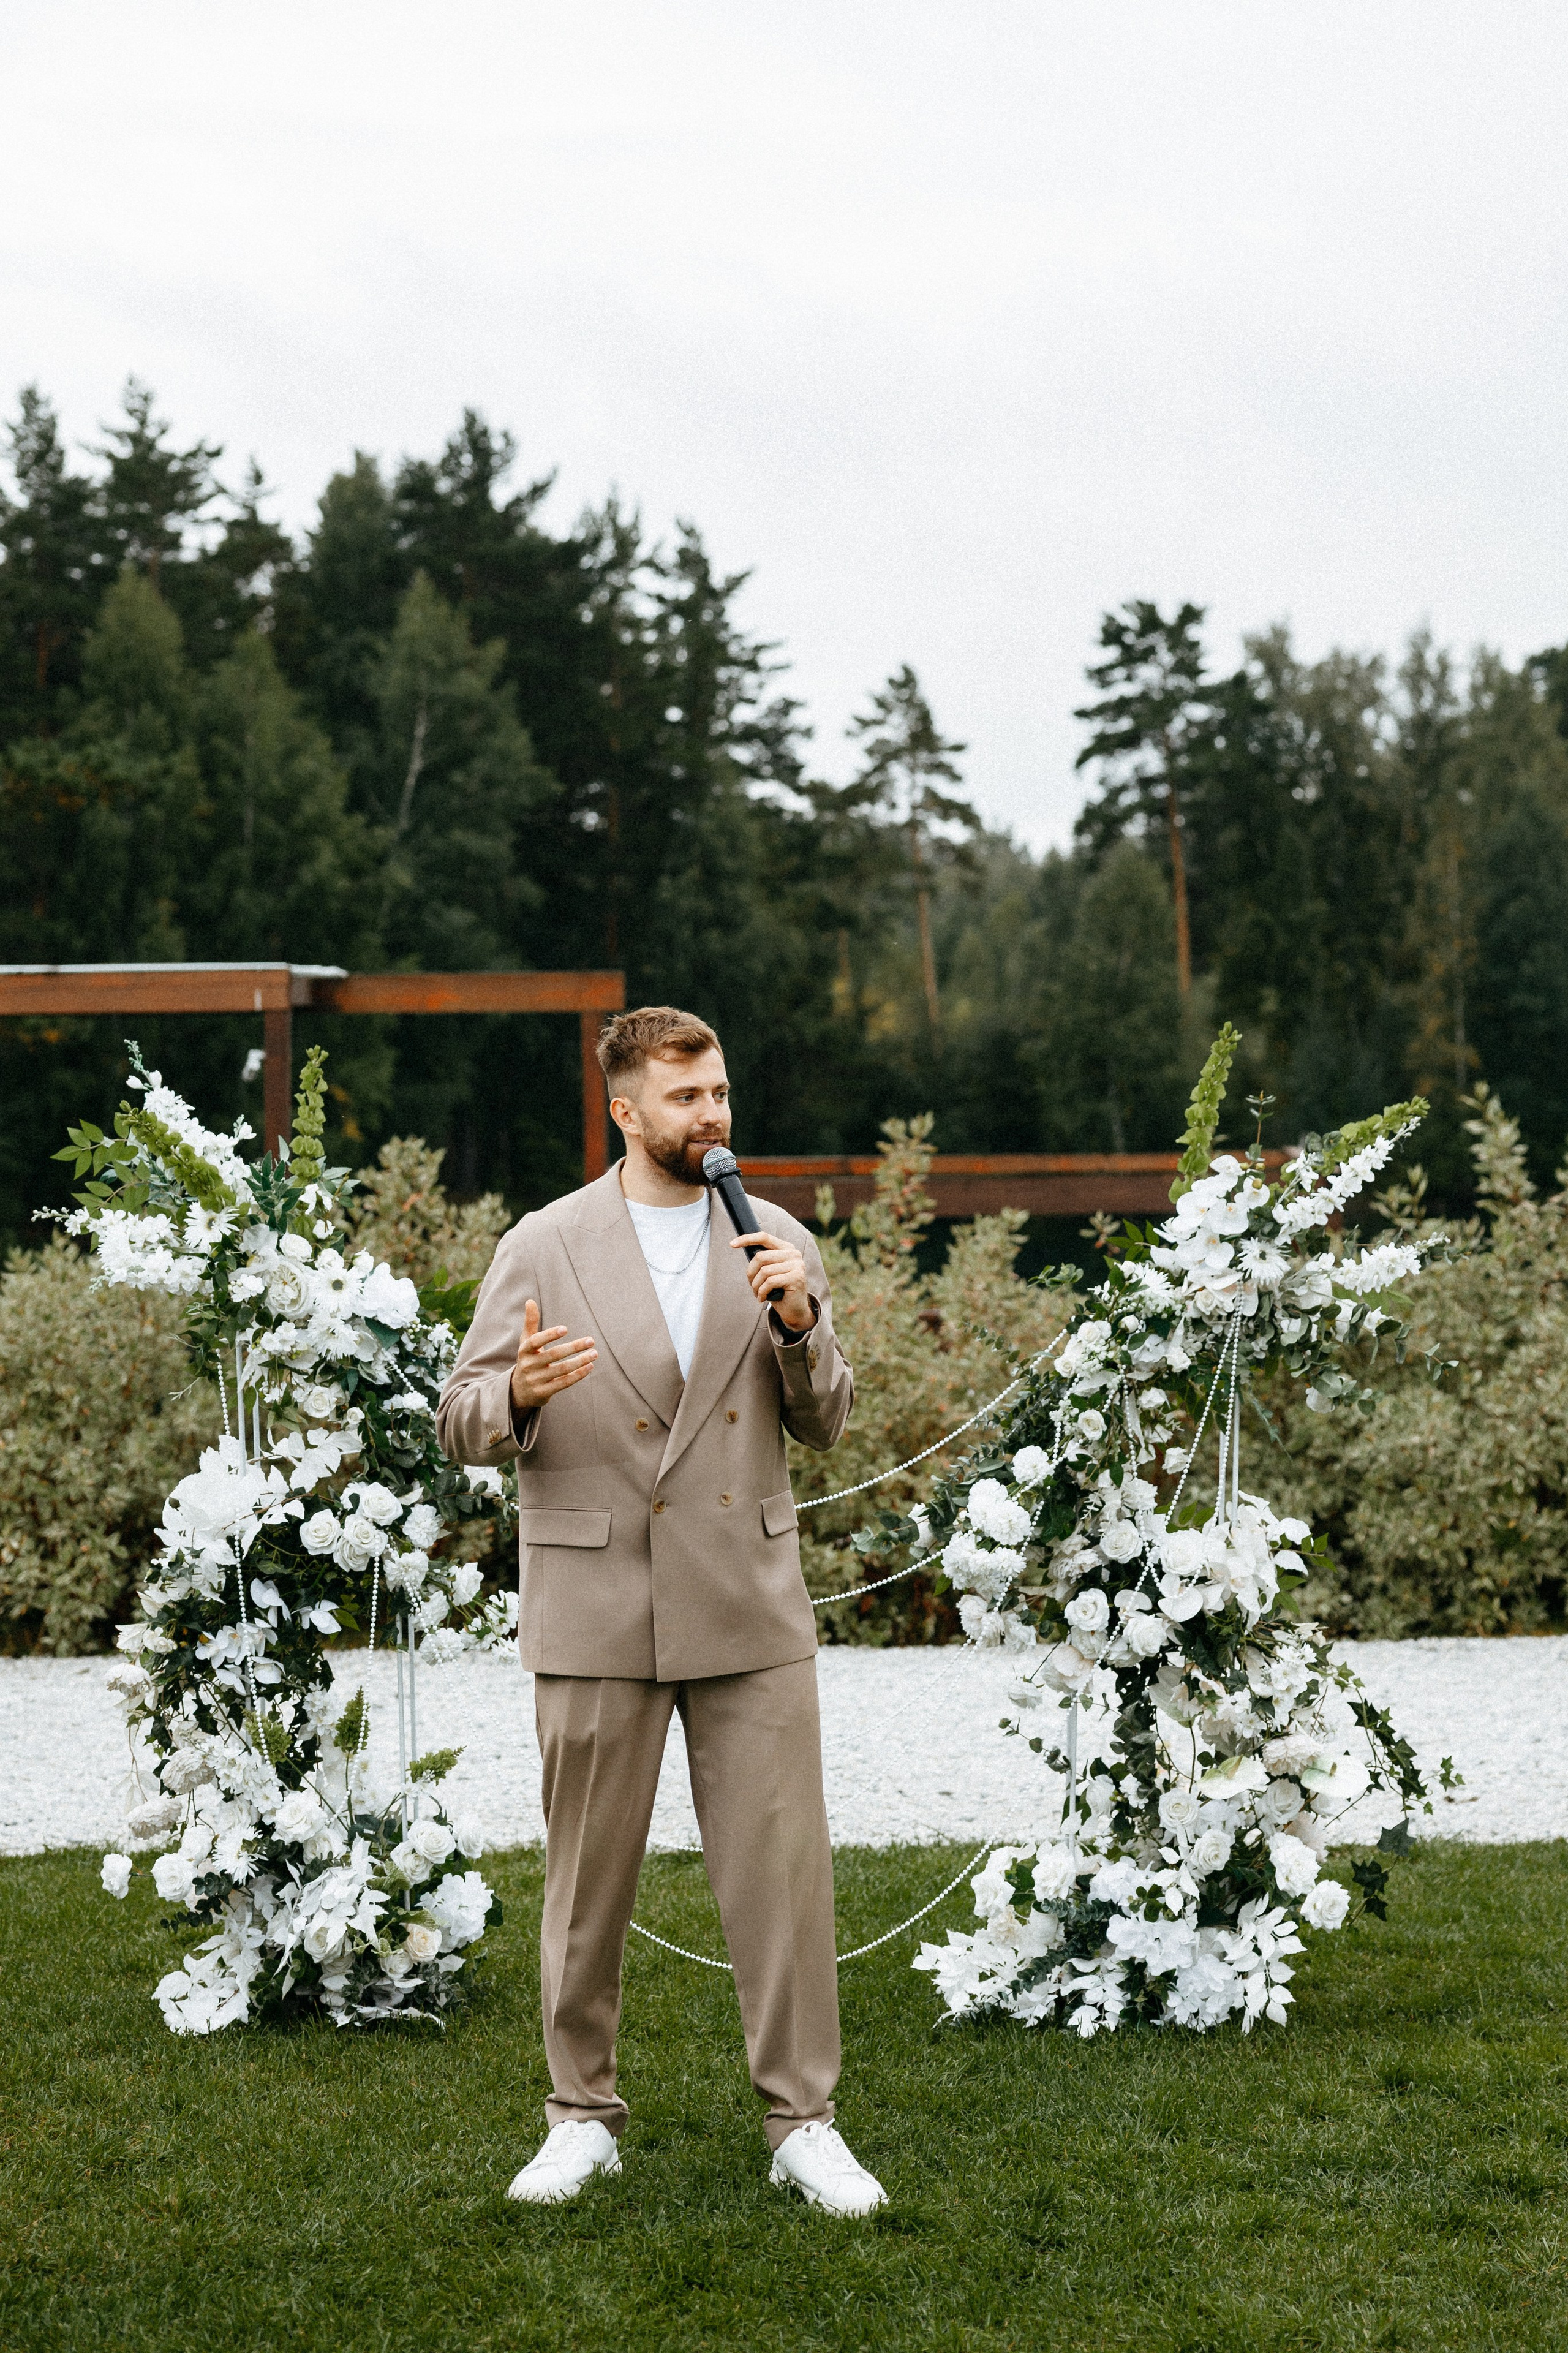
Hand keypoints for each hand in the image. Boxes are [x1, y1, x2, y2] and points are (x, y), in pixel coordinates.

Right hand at [510, 1298, 597, 1414]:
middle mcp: (528, 1366)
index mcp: (524, 1351)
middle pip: (553, 1355)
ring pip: (561, 1370)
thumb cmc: (528, 1360)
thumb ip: (530, 1323)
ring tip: (594, 1353)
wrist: (519, 1391)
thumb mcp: (526, 1342)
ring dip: (580, 1361)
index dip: (549, 1335)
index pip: (535, 1341)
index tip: (566, 1328)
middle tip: (591, 1340)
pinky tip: (590, 1366)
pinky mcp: (544, 1393)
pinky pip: (564, 1383)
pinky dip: (578, 1375)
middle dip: (574, 1347)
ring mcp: (536, 1380)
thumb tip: (530, 1301)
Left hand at [731, 1231, 817, 1332]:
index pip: (764, 1237)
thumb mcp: (769, 1271)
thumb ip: (762, 1260)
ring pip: (764, 1271)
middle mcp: (793, 1253)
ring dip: (756, 1285)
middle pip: (760, 1256)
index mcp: (786, 1248)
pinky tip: (762, 1298)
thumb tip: (741, 1246)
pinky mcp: (796, 1277)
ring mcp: (797, 1265)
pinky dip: (762, 1292)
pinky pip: (770, 1282)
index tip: (732, 1244)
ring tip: (757, 1293)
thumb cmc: (779, 1290)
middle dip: (750, 1273)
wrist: (794, 1310)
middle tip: (752, 1285)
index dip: (747, 1239)